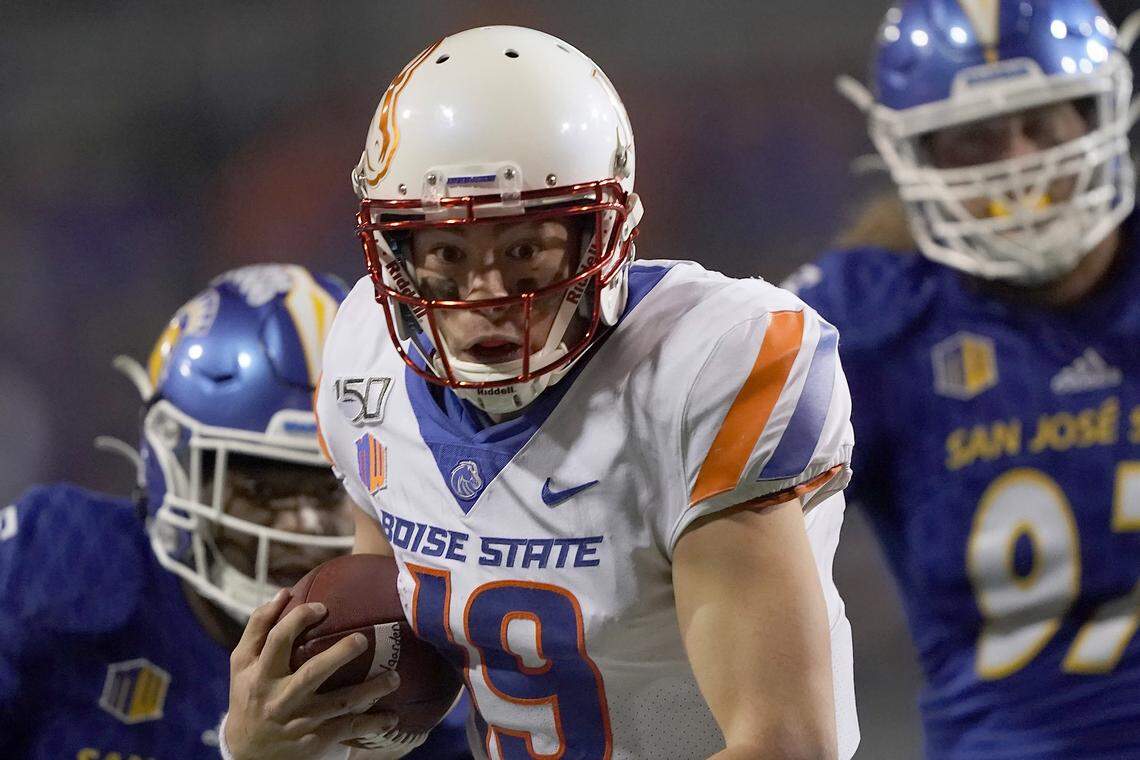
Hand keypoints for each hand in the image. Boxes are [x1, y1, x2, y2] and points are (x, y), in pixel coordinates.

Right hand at [224, 589, 401, 759]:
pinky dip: (372, 724)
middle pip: (312, 674)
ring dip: (370, 691)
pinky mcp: (315, 740)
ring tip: (395, 677)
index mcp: (261, 674)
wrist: (246, 753)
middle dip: (339, 655)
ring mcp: (300, 721)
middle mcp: (281, 698)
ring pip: (339, 704)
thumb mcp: (242, 664)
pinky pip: (348, 730)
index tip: (322, 606)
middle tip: (363, 639)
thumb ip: (259, 627)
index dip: (298, 620)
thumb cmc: (248, 695)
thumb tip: (284, 593)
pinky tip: (393, 717)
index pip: (277, 641)